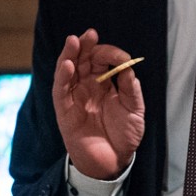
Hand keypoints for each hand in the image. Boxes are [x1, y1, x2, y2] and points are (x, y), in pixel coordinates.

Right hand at [52, 28, 145, 179]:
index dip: (108, 53)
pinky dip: (62, 77)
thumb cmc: (124, 135)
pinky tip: (67, 64)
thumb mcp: (134, 109)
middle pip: (81, 60)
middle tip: (90, 34)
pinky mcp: (64, 111)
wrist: (114, 161)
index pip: (100, 60)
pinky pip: (60, 91)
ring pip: (67, 71)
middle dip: (85, 46)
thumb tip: (127, 67)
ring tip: (73, 41)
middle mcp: (86, 87)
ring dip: (69, 55)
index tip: (120, 56)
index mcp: (103, 83)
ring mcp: (74, 97)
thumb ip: (131, 88)